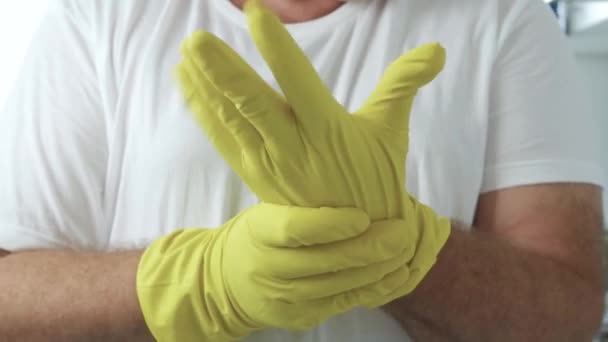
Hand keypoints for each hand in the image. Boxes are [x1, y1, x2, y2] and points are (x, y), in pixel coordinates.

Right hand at [137, 204, 417, 340]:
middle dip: (369, 249)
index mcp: (259, 231)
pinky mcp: (300, 317)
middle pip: (324, 262)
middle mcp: (269, 269)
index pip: (293, 230)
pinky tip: (397, 271)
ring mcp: (284, 299)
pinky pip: (344, 303)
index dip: (329, 225)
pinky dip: (374, 288)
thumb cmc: (260, 231)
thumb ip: (301, 192)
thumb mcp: (267, 205)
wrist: (229, 281)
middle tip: (404, 231)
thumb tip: (348, 150)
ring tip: (408, 248)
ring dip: (379, 269)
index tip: (362, 216)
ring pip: (339, 287)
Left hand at [176, 0, 445, 220]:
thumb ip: (404, 84)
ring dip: (206, 87)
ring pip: (233, 120)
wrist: (356, 238)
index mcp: (330, 129)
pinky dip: (203, 112)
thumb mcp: (391, 131)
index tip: (255, 14)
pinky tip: (186, 84)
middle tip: (197, 38)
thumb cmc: (376, 177)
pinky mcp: (256, 174)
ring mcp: (271, 164)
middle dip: (224, 71)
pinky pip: (224, 140)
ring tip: (185, 52)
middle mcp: (295, 148)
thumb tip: (437, 49)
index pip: (300, 83)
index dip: (278, 50)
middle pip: (254, 105)